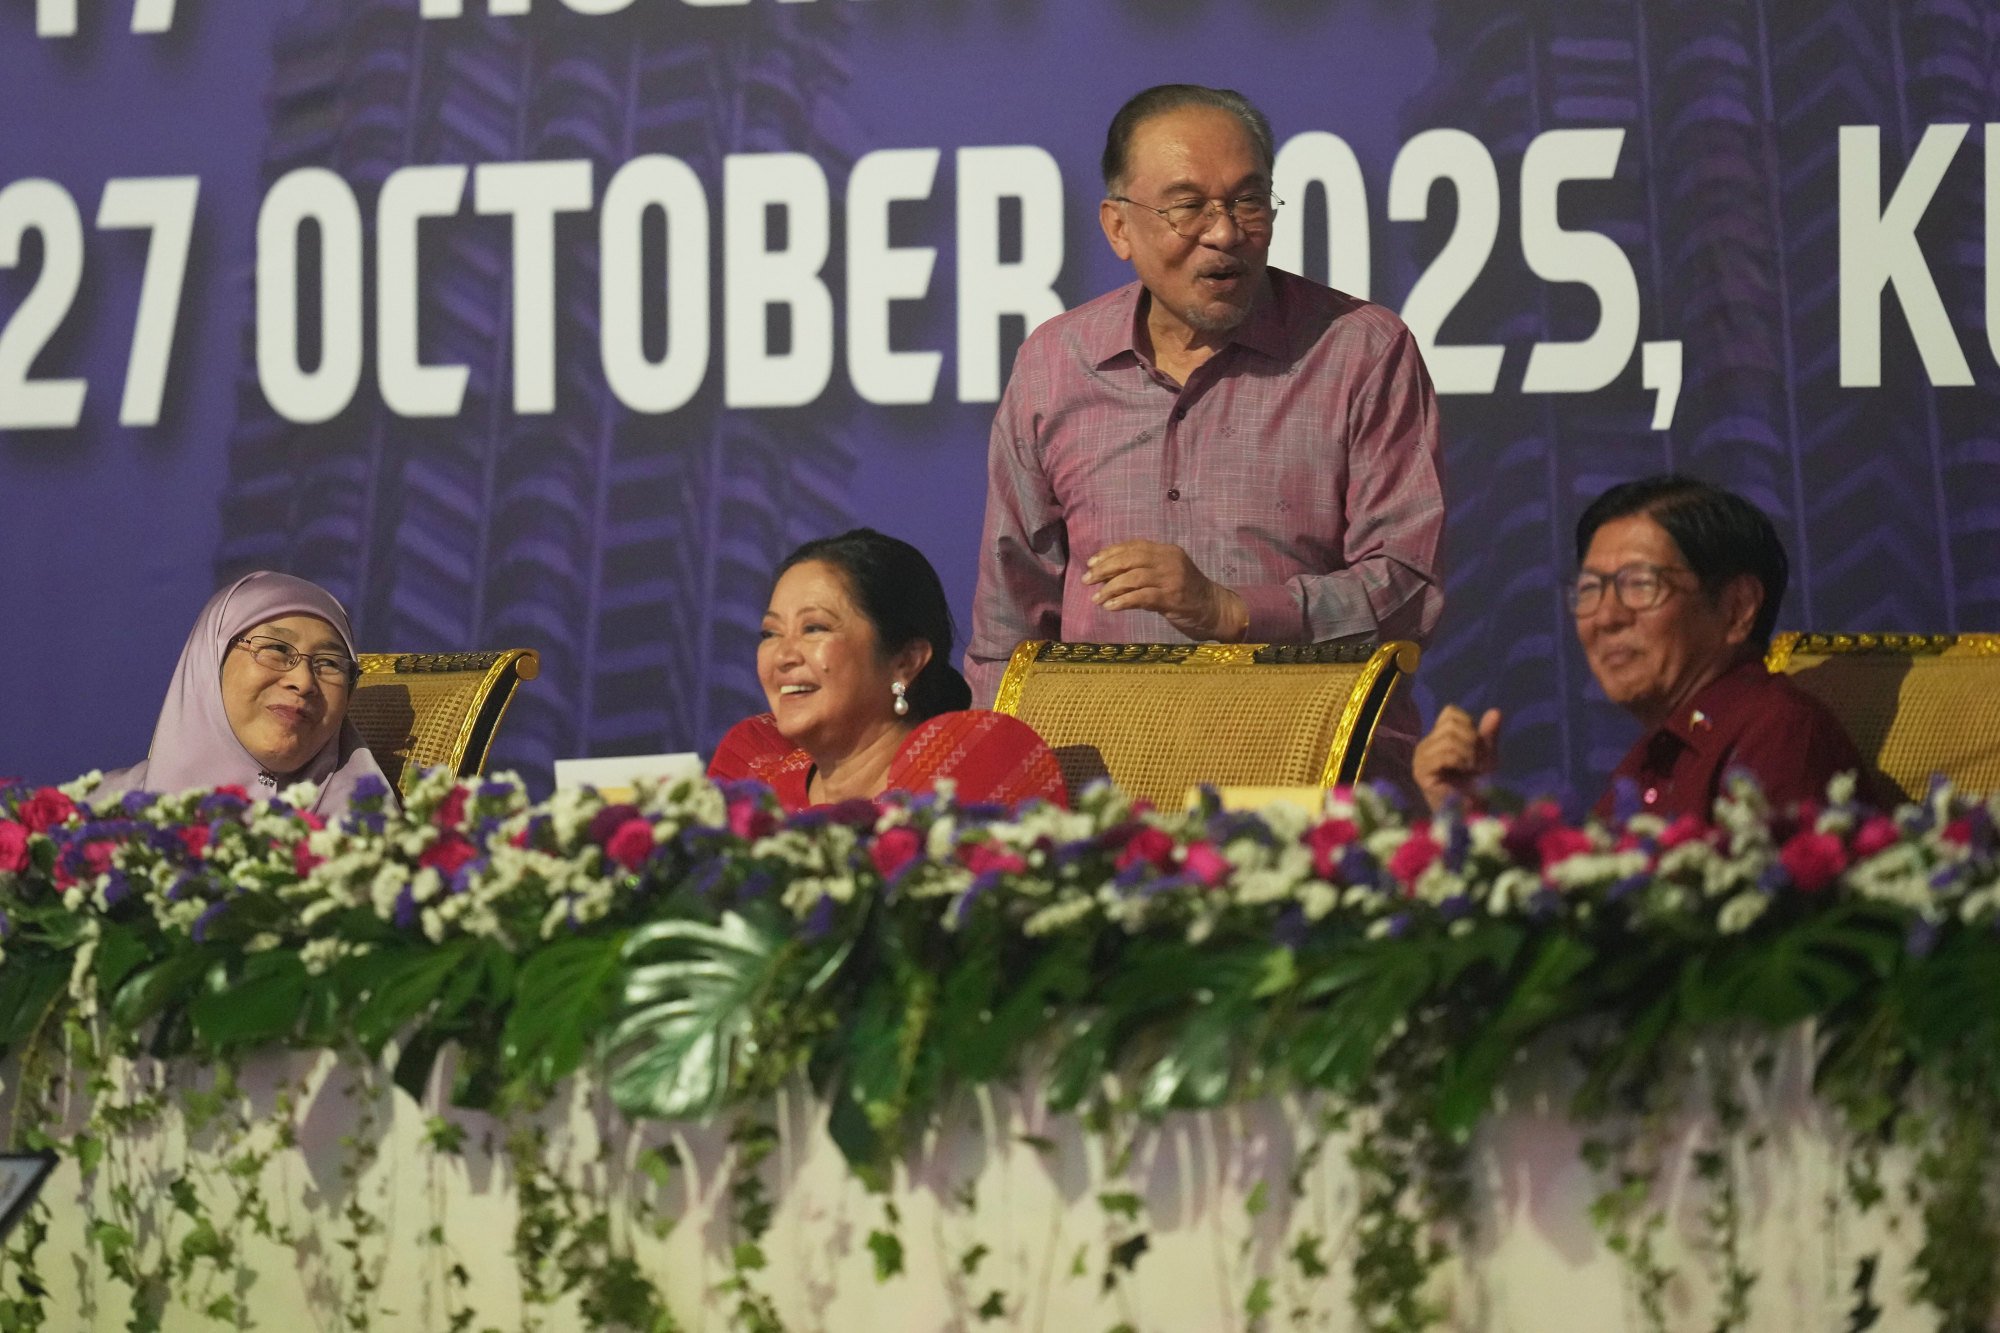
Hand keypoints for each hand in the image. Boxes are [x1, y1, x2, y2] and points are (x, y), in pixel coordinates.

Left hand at [1082, 540, 1246, 640]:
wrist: (1216, 609)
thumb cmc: (1187, 593)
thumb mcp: (1167, 575)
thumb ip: (1144, 570)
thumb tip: (1108, 575)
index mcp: (1167, 551)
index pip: (1133, 546)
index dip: (1109, 553)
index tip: (1091, 563)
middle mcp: (1170, 560)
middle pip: (1130, 559)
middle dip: (1105, 569)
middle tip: (1087, 580)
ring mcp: (1173, 578)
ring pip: (1133, 577)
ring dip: (1110, 588)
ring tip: (1096, 598)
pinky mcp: (1173, 598)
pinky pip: (1142, 597)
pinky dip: (1123, 601)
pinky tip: (1110, 606)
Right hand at [1413, 705, 1502, 811]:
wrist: (1471, 816)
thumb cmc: (1477, 789)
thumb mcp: (1486, 756)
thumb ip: (1488, 735)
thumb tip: (1496, 711)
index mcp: (1437, 739)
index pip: (1451, 713)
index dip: (1470, 727)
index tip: (1477, 750)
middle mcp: (1425, 745)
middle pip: (1452, 724)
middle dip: (1473, 742)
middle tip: (1478, 764)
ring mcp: (1421, 758)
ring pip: (1450, 738)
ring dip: (1470, 755)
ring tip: (1472, 771)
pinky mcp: (1421, 772)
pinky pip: (1446, 754)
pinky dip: (1461, 762)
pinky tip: (1463, 774)